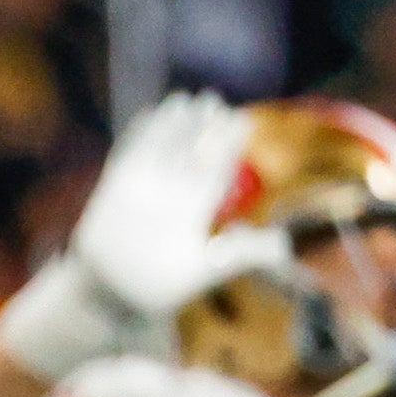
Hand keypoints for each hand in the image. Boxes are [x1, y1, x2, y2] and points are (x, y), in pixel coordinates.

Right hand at [0, 92, 284, 379]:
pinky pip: (128, 156)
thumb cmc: (160, 289)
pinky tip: (151, 115)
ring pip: (163, 149)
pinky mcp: (115, 189)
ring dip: (174, 124)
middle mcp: (171, 195)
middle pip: (191, 153)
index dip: (227, 146)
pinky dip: (139, 136)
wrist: (110, 296)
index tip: (240, 122)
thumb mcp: (208, 271)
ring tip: (185, 100)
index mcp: (195, 210)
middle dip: (202, 127)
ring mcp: (143, 190)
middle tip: (214, 101)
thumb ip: (243, 254)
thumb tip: (284, 246)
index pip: (215, 171)